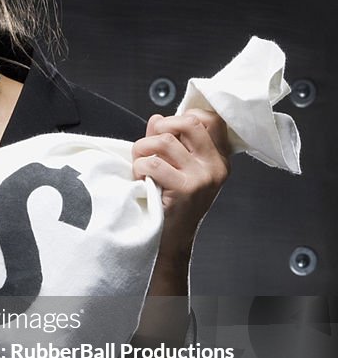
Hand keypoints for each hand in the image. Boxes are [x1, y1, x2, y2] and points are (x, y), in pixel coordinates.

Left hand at [132, 108, 231, 257]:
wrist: (171, 241)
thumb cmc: (171, 203)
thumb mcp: (175, 168)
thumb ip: (167, 141)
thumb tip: (157, 118)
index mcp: (218, 158)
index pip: (210, 119)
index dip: (181, 117)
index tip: (165, 131)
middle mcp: (215, 166)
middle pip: (189, 122)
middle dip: (161, 127)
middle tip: (149, 145)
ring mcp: (203, 177)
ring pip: (164, 141)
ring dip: (142, 149)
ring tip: (140, 165)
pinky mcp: (187, 188)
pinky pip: (154, 163)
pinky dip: (139, 167)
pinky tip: (141, 179)